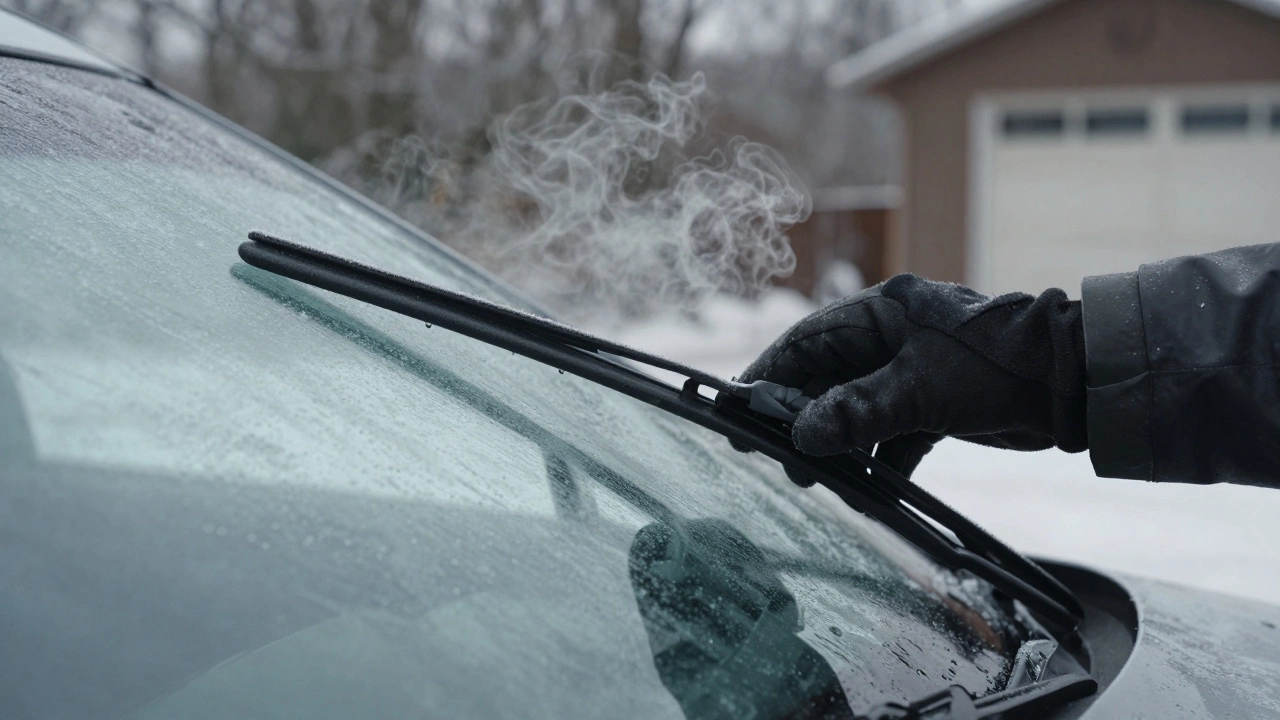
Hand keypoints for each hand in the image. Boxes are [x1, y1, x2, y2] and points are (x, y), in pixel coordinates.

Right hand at [740, 275, 1087, 478]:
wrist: (1074, 384)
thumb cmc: (999, 366)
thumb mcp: (920, 389)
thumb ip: (858, 412)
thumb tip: (801, 437)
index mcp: (880, 314)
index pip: (805, 342)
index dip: (769, 376)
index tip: (739, 411)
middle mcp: (889, 338)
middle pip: (824, 379)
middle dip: (802, 420)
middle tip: (785, 462)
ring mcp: (910, 372)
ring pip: (855, 409)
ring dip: (838, 447)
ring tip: (820, 482)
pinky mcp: (933, 404)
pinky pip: (889, 433)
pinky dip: (877, 460)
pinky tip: (866, 490)